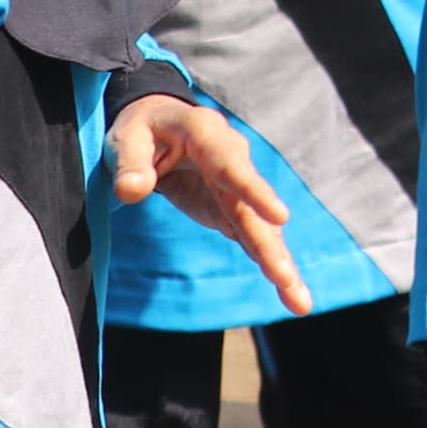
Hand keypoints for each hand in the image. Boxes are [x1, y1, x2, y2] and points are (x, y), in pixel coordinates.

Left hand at [108, 92, 310, 312]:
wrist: (159, 125)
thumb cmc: (142, 129)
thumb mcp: (127, 139)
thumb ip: (130, 164)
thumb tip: (132, 191)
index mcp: (206, 135)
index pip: (231, 167)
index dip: (255, 192)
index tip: (280, 218)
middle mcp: (232, 160)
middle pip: (253, 209)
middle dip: (270, 245)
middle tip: (285, 278)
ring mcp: (236, 187)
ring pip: (261, 229)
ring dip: (278, 263)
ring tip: (299, 302)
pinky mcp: (232, 209)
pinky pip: (254, 238)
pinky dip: (270, 264)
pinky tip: (290, 292)